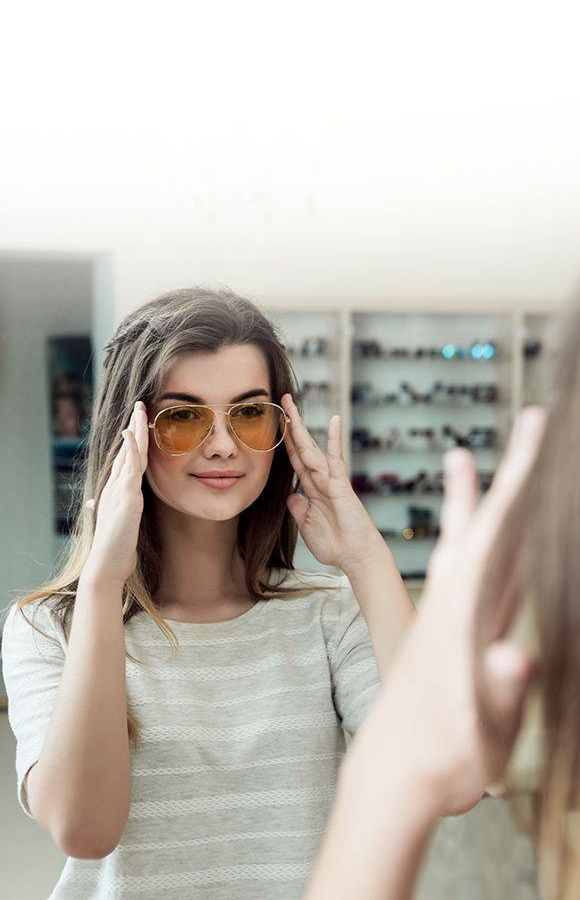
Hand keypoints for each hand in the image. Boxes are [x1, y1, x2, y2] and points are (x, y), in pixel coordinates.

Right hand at [83, 400, 148, 588]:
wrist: (107, 564)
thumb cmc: (115, 547)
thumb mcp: (119, 522)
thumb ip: (116, 508)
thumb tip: (103, 501)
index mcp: (117, 490)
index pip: (126, 459)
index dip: (132, 440)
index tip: (137, 422)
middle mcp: (116, 486)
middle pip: (127, 450)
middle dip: (134, 426)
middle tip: (140, 405)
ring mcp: (120, 490)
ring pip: (129, 454)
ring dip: (135, 430)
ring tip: (139, 410)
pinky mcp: (126, 498)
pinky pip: (129, 469)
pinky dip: (130, 450)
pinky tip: (132, 435)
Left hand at [281, 393, 384, 571]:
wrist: (355, 557)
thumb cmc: (335, 544)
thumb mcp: (306, 524)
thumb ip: (298, 508)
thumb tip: (290, 496)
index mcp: (311, 488)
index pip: (294, 459)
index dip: (284, 441)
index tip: (274, 423)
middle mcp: (320, 479)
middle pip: (301, 446)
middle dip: (290, 424)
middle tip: (281, 400)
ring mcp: (331, 479)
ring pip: (310, 448)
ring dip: (300, 426)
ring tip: (291, 405)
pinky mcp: (341, 484)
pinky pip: (335, 459)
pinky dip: (334, 439)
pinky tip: (334, 420)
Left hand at [344, 407, 545, 817]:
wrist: (391, 780)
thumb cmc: (439, 761)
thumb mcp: (479, 733)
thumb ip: (498, 691)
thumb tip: (514, 655)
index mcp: (462, 608)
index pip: (494, 526)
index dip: (517, 476)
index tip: (532, 428)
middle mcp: (455, 601)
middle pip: (485, 521)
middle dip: (511, 472)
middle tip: (532, 423)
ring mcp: (452, 616)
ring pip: (471, 544)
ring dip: (478, 501)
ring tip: (465, 459)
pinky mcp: (450, 634)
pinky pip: (475, 579)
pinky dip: (485, 550)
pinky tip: (492, 543)